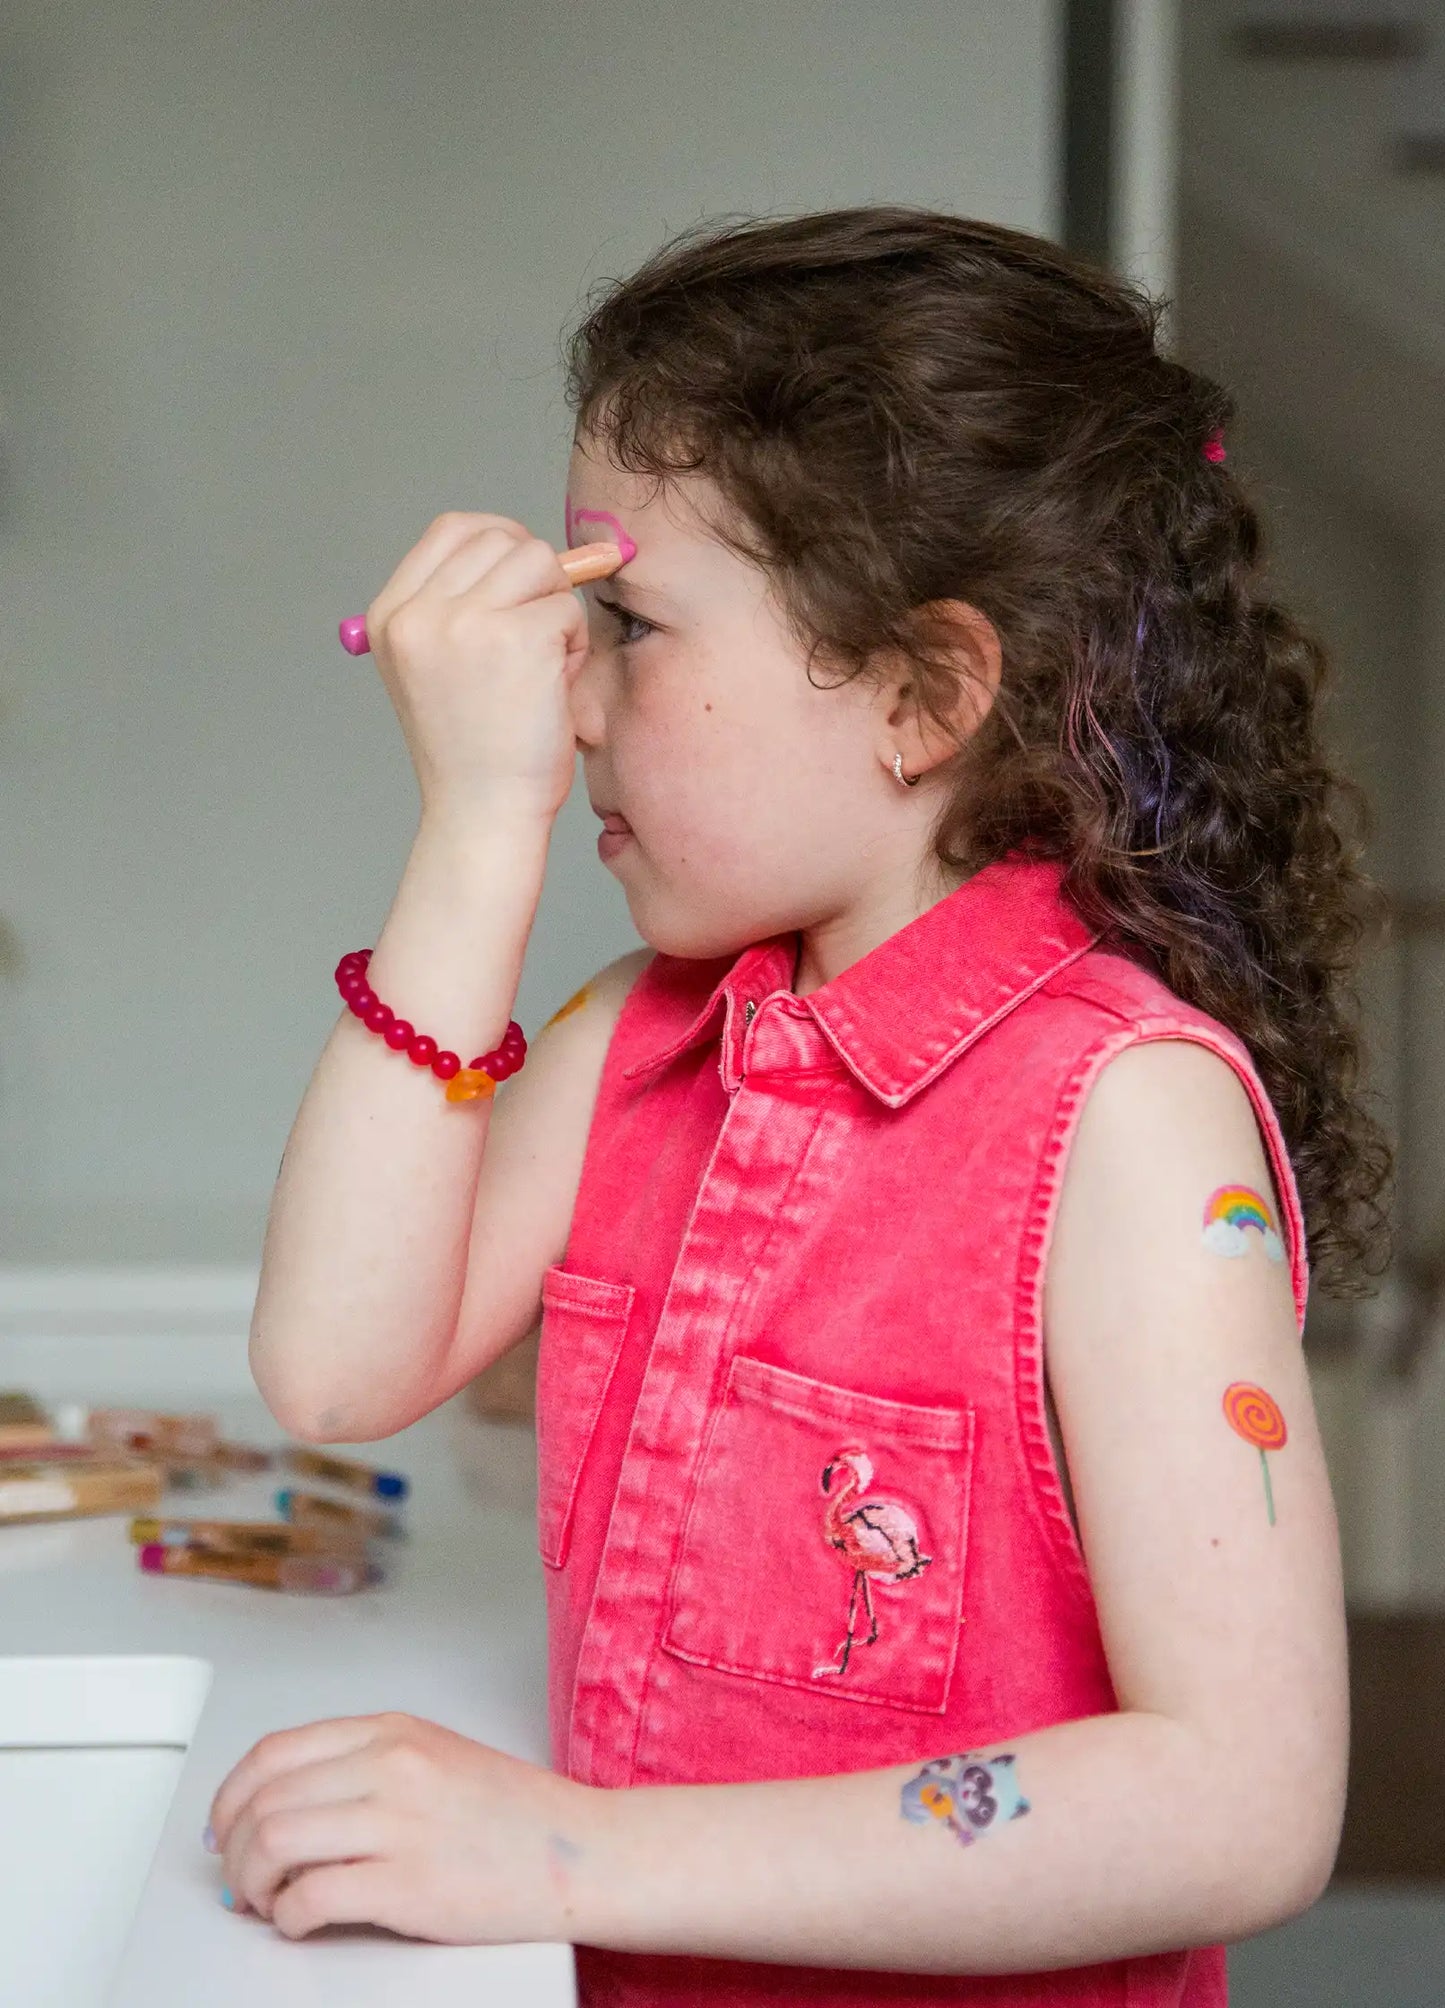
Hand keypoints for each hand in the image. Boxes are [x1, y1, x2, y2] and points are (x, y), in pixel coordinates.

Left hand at [206, 1710, 598, 1942]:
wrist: (580, 1853)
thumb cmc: (514, 1815)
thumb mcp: (435, 1757)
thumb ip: (365, 1767)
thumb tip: (287, 1805)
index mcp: (392, 1732)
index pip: (275, 1754)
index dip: (232, 1796)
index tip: (226, 1827)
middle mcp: (389, 1767)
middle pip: (265, 1802)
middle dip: (236, 1850)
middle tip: (241, 1879)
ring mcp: (397, 1823)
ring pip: (275, 1844)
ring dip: (254, 1885)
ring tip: (268, 1903)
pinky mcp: (406, 1884)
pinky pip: (310, 1898)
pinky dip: (288, 1918)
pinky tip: (301, 1921)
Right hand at [364, 512, 593, 824]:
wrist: (483, 814)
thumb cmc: (476, 752)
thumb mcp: (437, 668)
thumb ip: (463, 606)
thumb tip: (533, 551)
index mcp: (390, 616)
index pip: (454, 529)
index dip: (501, 546)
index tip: (522, 587)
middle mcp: (416, 614)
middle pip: (501, 538)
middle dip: (534, 581)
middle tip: (535, 643)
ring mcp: (462, 622)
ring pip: (539, 562)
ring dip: (556, 609)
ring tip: (543, 665)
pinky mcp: (514, 637)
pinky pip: (566, 607)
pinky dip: (574, 645)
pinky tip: (554, 688)